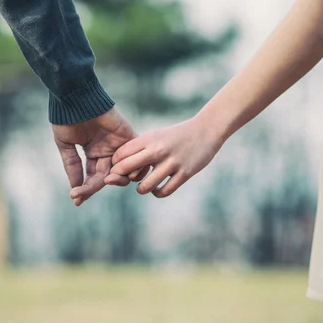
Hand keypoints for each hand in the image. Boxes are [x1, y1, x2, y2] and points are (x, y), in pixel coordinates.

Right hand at [53, 107, 146, 205]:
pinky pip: (136, 156)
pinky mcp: (129, 136)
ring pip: (124, 171)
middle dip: (95, 187)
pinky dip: (130, 167)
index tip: (76, 199)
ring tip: (103, 182)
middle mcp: (107, 151)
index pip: (92, 177)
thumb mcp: (66, 144)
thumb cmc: (67, 117)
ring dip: (114, 180)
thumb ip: (72, 165)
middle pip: (107, 177)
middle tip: (84, 192)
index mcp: (93, 153)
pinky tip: (117, 173)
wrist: (76, 97)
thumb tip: (75, 188)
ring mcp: (119, 145)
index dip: (85, 189)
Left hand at [105, 116, 223, 197]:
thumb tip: (122, 165)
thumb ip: (141, 148)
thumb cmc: (177, 135)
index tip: (119, 169)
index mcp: (149, 139)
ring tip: (143, 187)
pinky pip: (165, 191)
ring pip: (145, 186)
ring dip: (141, 189)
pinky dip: (158, 193)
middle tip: (127, 180)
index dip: (116, 165)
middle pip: (126, 168)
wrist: (206, 129)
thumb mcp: (157, 136)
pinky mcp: (185, 173)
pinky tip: (158, 189)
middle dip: (122, 177)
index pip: (121, 154)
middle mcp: (158, 150)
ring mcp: (172, 163)